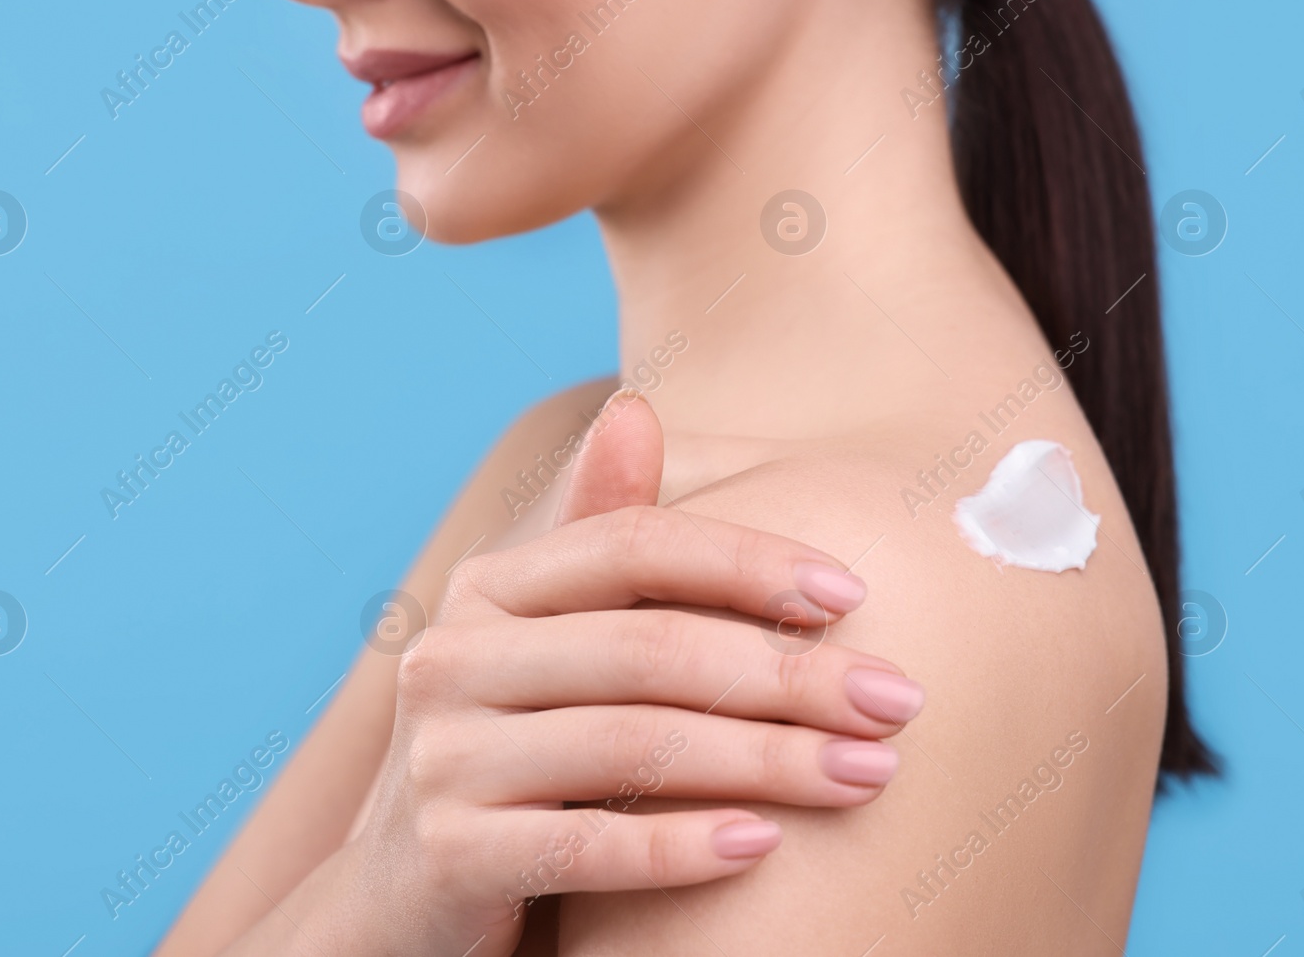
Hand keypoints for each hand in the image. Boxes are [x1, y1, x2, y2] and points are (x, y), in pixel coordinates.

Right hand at [347, 391, 923, 955]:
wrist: (404, 894)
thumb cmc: (511, 748)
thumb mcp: (544, 638)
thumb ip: (596, 531)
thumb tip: (637, 409)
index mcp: (486, 590)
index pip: (631, 546)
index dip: (747, 561)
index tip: (853, 594)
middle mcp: (451, 659)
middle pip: (650, 648)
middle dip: (790, 675)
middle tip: (899, 703)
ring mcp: (441, 759)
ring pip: (633, 745)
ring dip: (769, 761)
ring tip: (869, 773)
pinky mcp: (447, 856)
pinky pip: (587, 845)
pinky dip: (684, 845)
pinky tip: (766, 846)